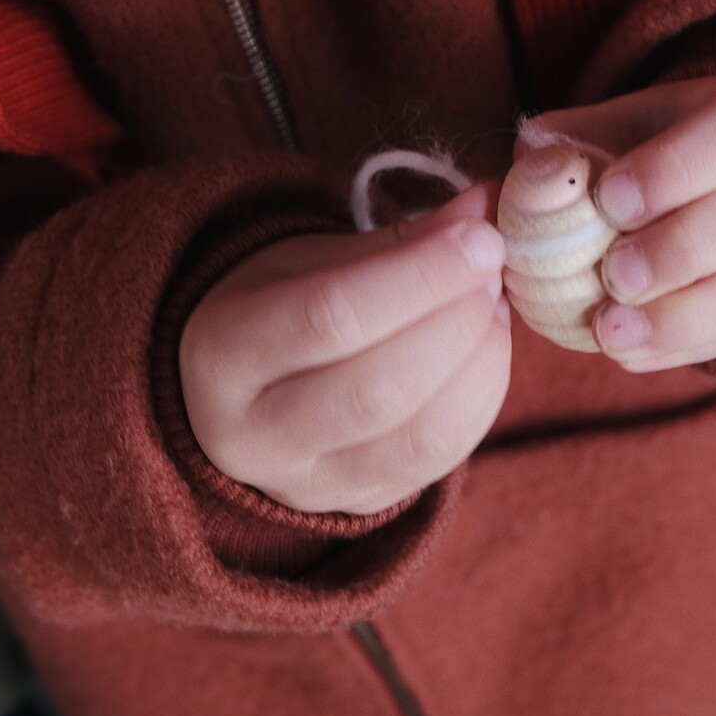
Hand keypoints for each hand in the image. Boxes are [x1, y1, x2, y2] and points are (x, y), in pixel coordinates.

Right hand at [179, 185, 510, 513]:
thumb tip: (483, 209)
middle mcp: (253, 437)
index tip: (480, 236)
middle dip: (456, 320)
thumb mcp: (310, 260)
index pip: (330, 317)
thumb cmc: (277, 308)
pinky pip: (440, 461)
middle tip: (491, 268)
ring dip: (479, 360)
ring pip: (418, 436)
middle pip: (378, 390)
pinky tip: (486, 348)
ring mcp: (306, 486)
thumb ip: (396, 240)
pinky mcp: (358, 506)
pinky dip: (482, 397)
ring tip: (493, 304)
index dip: (420, 276)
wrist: (236, 395)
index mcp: (222, 354)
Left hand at [534, 71, 715, 371]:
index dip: (678, 166)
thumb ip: (590, 135)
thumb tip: (530, 163)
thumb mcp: (652, 119)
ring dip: (685, 315)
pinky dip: (691, 346)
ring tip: (613, 331)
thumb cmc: (699, 146)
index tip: (610, 200)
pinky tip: (636, 351)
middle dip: (683, 248)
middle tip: (614, 277)